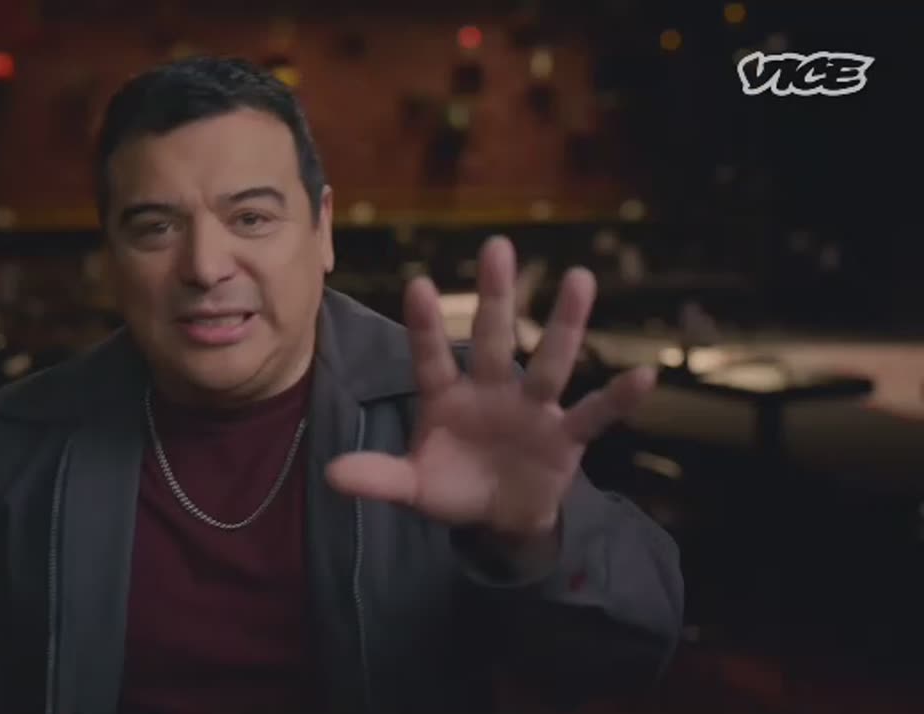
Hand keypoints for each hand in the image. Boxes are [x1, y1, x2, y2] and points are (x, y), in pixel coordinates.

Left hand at [327, 237, 655, 540]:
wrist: (498, 518)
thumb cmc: (452, 487)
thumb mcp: (412, 487)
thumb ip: (378, 477)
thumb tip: (331, 475)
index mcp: (446, 398)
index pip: (431, 358)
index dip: (425, 327)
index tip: (417, 284)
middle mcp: (491, 391)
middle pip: (493, 339)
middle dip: (495, 296)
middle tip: (497, 244)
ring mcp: (532, 410)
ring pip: (549, 361)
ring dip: (564, 323)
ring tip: (579, 276)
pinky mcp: (565, 439)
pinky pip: (594, 415)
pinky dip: (618, 399)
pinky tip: (645, 376)